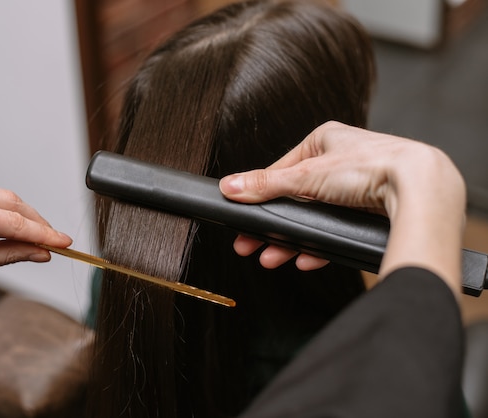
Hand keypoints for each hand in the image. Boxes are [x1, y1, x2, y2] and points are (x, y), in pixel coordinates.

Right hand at [220, 122, 464, 292]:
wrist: (419, 188)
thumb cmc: (371, 166)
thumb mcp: (306, 175)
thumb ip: (265, 184)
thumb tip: (229, 186)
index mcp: (325, 140)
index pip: (282, 169)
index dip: (262, 196)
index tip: (245, 217)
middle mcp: (341, 160)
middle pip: (296, 199)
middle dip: (273, 225)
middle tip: (251, 244)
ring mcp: (356, 186)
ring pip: (314, 217)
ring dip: (292, 240)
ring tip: (272, 258)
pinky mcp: (368, 209)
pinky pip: (336, 230)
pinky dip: (318, 246)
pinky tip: (304, 259)